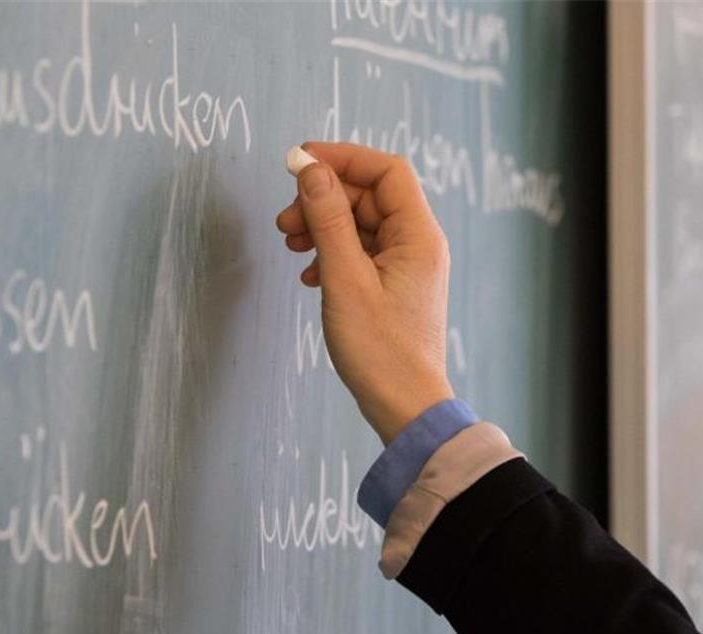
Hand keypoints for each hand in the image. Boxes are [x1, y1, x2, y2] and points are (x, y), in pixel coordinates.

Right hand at [275, 142, 454, 444]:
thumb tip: (310, 170)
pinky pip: (360, 253)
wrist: (404, 407)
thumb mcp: (344, 279)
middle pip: (368, 196)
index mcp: (418, 235)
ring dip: (322, 227)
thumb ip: (328, 220)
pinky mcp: (392, 287)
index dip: (342, 158)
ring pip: (360, 225)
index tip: (299, 163)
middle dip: (323, 200)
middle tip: (284, 220)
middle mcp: (418, 244)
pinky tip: (309, 275)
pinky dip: (331, 254)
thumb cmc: (380, 351)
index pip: (385, 171)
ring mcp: (406, 267)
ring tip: (291, 245)